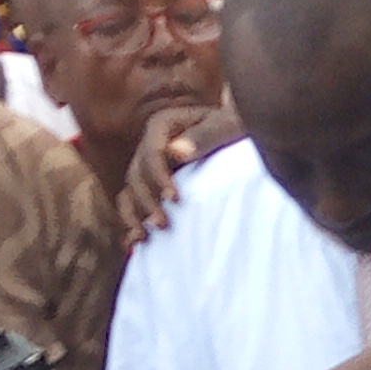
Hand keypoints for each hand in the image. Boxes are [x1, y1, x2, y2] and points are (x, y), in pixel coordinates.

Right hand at [117, 99, 238, 249]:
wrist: (241, 140)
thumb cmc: (238, 128)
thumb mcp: (229, 126)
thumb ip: (206, 136)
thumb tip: (175, 152)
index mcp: (163, 125)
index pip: (152, 153)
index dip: (159, 177)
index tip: (175, 199)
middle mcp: (150, 145)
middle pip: (137, 175)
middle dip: (147, 201)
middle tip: (163, 224)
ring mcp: (147, 168)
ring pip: (129, 192)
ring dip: (134, 216)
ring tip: (144, 238)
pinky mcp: (150, 187)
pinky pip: (132, 205)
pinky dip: (132, 223)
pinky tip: (134, 245)